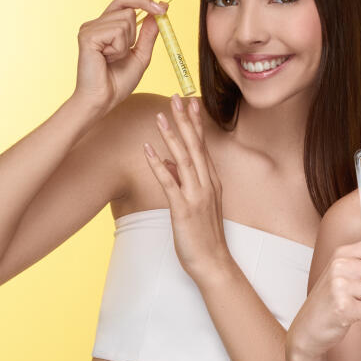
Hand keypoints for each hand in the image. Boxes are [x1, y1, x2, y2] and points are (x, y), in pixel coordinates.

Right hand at [74, 0, 165, 114]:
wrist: (103, 100)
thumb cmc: (118, 81)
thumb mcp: (141, 55)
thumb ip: (149, 33)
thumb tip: (160, 10)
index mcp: (106, 26)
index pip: (124, 1)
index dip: (144, 0)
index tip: (163, 8)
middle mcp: (96, 23)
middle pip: (129, 10)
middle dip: (135, 32)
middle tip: (125, 53)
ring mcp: (90, 28)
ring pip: (126, 20)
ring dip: (127, 44)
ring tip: (113, 59)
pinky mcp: (87, 35)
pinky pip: (117, 31)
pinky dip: (119, 48)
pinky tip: (107, 59)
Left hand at [143, 94, 229, 279]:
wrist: (212, 262)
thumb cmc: (203, 236)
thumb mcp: (195, 204)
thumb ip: (183, 180)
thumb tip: (167, 162)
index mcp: (211, 181)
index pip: (202, 146)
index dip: (195, 123)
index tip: (190, 102)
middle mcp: (206, 184)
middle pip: (195, 146)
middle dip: (186, 121)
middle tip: (178, 97)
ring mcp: (197, 196)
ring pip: (185, 159)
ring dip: (172, 136)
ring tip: (161, 117)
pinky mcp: (184, 209)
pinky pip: (170, 183)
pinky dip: (159, 165)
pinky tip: (148, 150)